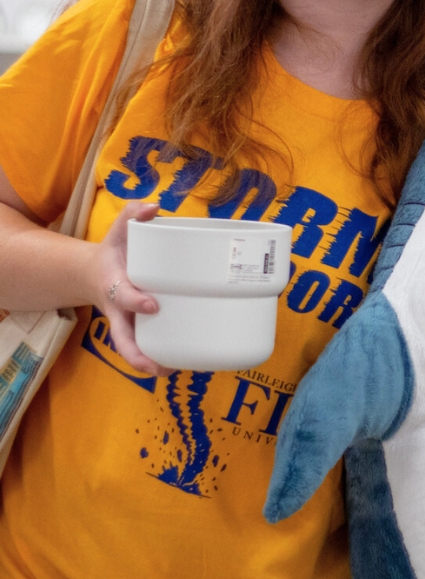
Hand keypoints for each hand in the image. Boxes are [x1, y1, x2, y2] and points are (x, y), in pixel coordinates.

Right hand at [93, 202, 170, 376]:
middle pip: (121, 337)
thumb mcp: (119, 229)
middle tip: (155, 365)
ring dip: (147, 363)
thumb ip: (133, 213)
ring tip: (170, 372)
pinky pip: (143, 346)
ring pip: (130, 348)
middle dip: (135, 352)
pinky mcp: (136, 327)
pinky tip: (176, 365)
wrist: (94, 272)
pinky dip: (156, 358)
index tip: (152, 306)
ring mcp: (126, 321)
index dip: (135, 302)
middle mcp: (118, 309)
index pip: (123, 296)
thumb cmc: (114, 250)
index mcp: (114, 284)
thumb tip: (154, 206)